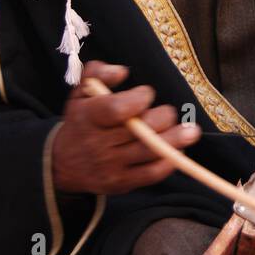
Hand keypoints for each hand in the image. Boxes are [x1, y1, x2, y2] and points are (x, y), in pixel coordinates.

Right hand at [51, 61, 200, 195]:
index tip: (146, 93)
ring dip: (175, 140)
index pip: (116, 110)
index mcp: (88, 117)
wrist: (63, 164)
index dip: (137, 100)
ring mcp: (111, 166)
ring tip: (191, 131)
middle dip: (161, 118)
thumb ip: (98, 74)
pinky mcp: (122, 182)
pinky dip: (169, 161)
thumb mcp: (80, 92)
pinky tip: (178, 149)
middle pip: (139, 131)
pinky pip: (151, 174)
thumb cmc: (81, 120)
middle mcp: (98, 143)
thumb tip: (122, 71)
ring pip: (149, 152)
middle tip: (168, 113)